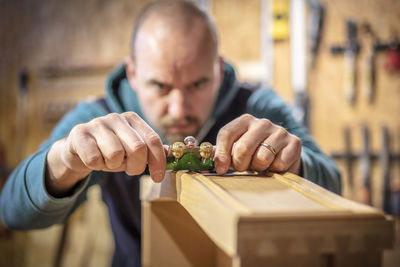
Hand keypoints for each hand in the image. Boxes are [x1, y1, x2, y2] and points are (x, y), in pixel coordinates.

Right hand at [46, 112, 165, 196]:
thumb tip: (172, 154)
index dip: (158, 161)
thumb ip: (151, 150)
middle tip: (127, 168)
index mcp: (133, 119)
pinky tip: (93, 159)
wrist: (78, 149)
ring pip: (116, 155)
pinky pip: (95, 159)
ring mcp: (97, 123)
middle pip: (138, 149)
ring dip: (113, 166)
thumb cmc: (110, 150)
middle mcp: (117, 117)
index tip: (158, 177)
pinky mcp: (80, 133)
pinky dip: (96, 166)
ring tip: (108, 160)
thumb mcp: (132, 149)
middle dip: (135, 166)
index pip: (153, 140)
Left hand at [214, 114, 301, 174]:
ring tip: (261, 164)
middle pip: (243, 148)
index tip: (220, 169)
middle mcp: (262, 122)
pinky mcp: (294, 143)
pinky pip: (279, 164)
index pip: (227, 133)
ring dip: (259, 168)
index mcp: (244, 121)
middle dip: (241, 164)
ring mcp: (279, 131)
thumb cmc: (254, 153)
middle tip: (245, 167)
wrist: (284, 156)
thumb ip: (220, 154)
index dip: (221, 153)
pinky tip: (275, 165)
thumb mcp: (235, 150)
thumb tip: (202, 162)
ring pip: (262, 158)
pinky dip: (275, 170)